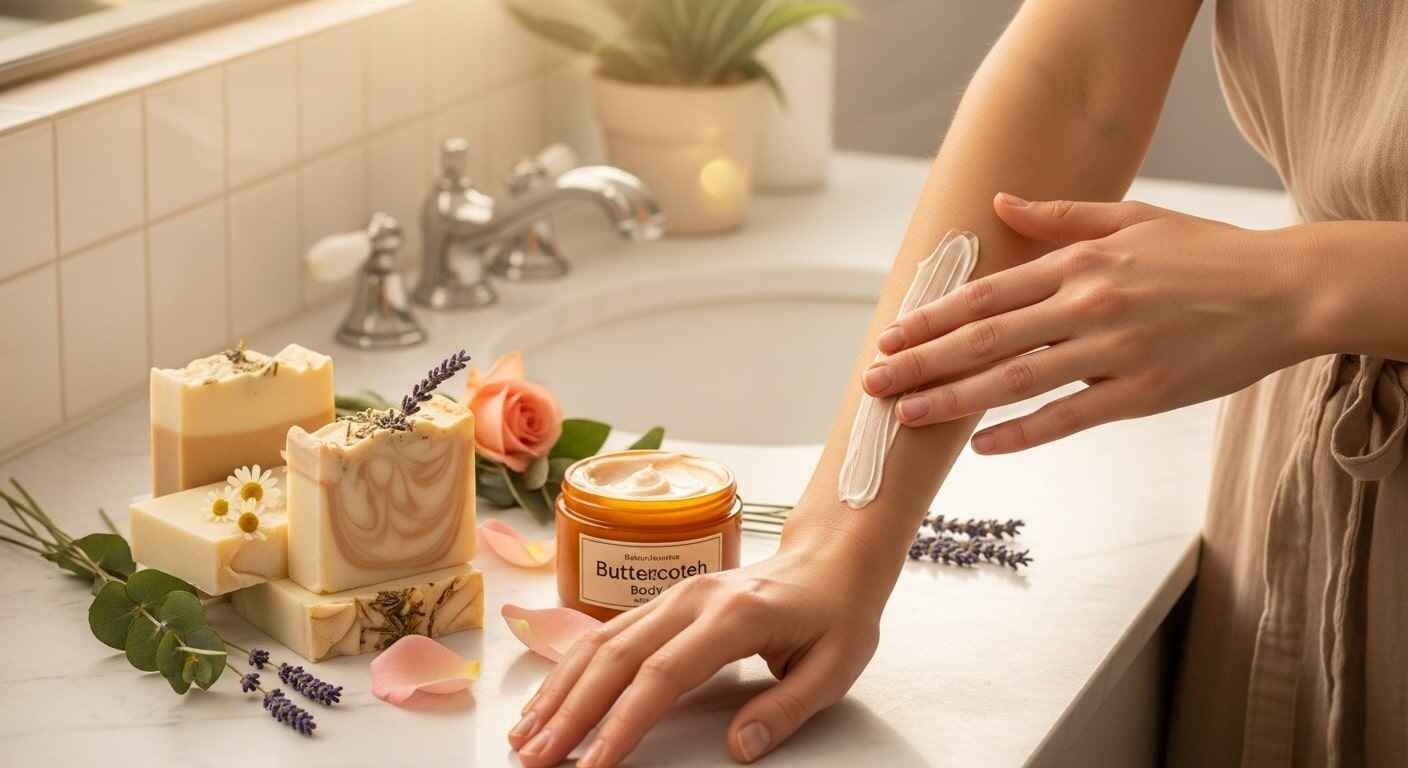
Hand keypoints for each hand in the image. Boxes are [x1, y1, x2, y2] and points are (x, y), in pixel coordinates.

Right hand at [508, 533, 881, 766]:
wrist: (830, 559)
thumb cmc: (836, 613)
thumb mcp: (835, 667)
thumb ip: (786, 710)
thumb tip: (738, 749)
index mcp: (733, 616)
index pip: (663, 674)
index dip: (623, 722)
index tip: (592, 766)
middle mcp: (691, 598)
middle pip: (616, 657)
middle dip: (570, 713)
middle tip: (534, 760)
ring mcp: (672, 595)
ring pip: (600, 642)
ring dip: (559, 691)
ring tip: (524, 738)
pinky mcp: (663, 601)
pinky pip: (606, 634)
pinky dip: (570, 670)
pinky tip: (548, 701)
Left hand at [862, 193, 1319, 452]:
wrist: (1285, 289)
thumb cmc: (1207, 253)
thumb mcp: (1132, 218)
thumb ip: (1060, 216)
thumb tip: (1000, 200)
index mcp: (1079, 263)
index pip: (986, 294)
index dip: (932, 317)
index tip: (891, 336)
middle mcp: (1086, 303)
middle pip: (984, 338)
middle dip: (922, 361)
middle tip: (874, 381)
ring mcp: (1113, 350)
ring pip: (1015, 379)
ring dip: (953, 399)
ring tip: (907, 415)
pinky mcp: (1143, 392)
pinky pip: (1069, 417)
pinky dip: (1022, 433)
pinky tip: (982, 446)